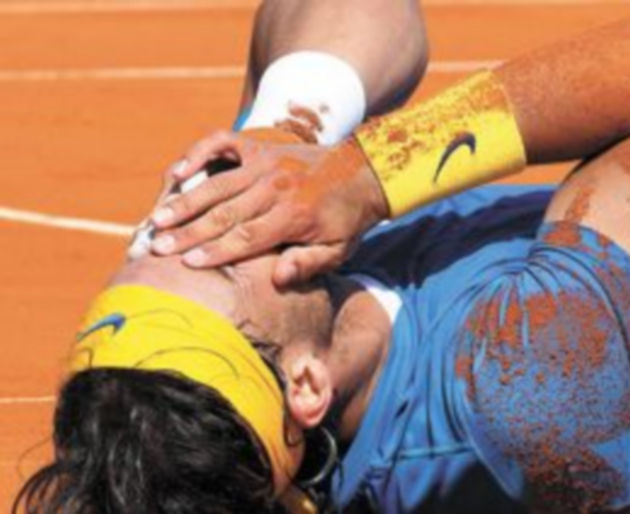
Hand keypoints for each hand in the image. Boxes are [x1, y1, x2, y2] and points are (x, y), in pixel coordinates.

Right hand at [151, 137, 388, 285]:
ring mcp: (266, 163)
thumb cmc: (346, 219)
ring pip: (218, 184)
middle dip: (189, 232)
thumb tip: (278, 279)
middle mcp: (276, 187)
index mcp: (294, 216)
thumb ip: (308, 264)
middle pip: (225, 213)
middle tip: (156, 246)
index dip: (215, 251)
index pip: (247, 238)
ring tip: (157, 218)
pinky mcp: (260, 147)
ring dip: (185, 201)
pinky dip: (198, 153)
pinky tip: (177, 170)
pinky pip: (223, 144)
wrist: (364, 172)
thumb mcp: (338, 249)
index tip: (187, 263)